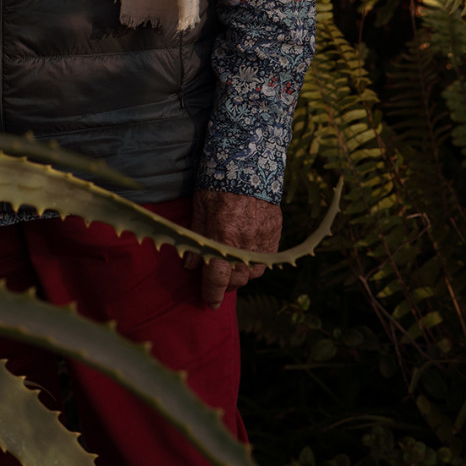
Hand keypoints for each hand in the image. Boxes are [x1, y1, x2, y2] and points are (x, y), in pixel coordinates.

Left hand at [185, 190, 280, 309]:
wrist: (249, 161)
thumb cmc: (217, 181)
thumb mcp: (200, 207)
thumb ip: (196, 238)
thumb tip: (190, 265)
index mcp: (223, 238)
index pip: (218, 279)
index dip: (212, 294)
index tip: (209, 303)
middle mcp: (246, 244)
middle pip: (237, 280)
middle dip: (225, 285)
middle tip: (216, 282)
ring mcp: (263, 239)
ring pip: (253, 273)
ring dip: (241, 275)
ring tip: (231, 268)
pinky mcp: (275, 232)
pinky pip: (267, 259)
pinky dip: (256, 263)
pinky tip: (247, 256)